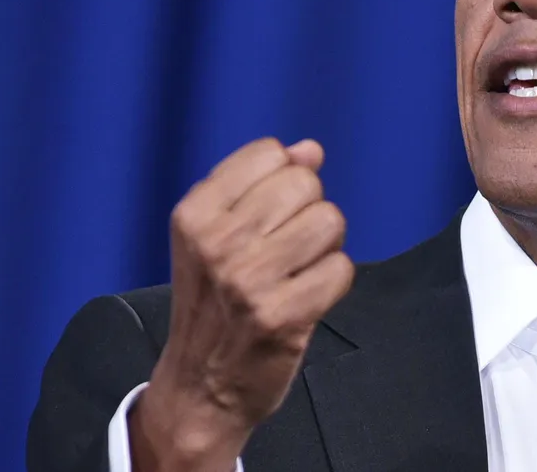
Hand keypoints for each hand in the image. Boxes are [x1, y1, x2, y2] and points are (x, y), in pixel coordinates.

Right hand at [129, 138, 354, 471]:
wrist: (199, 388)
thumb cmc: (212, 304)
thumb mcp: (213, 237)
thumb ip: (257, 186)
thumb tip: (311, 150)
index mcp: (195, 214)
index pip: (270, 154)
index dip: (284, 179)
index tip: (269, 215)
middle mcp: (217, 242)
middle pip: (304, 183)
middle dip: (308, 211)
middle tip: (287, 249)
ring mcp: (249, 280)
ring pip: (329, 221)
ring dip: (325, 247)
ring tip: (298, 272)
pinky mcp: (282, 316)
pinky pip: (341, 269)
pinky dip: (333, 282)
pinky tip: (307, 299)